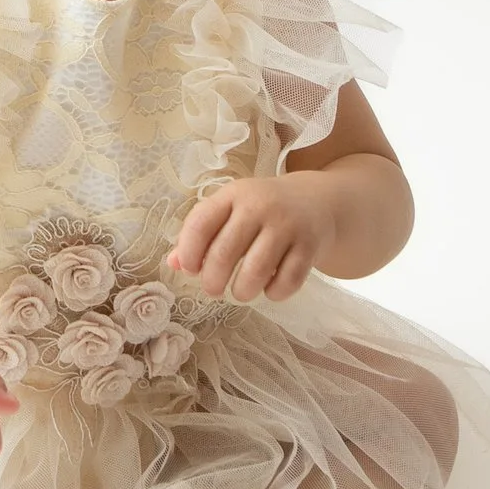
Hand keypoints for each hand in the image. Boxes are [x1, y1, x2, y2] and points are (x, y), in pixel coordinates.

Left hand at [165, 174, 338, 304]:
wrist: (317, 200)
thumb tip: (173, 264)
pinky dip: (274, 293)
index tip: (190, 269)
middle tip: (213, 290)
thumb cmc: (262, 210)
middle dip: (212, 281)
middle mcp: (260, 206)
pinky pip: (287, 281)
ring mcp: (287, 225)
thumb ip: (201, 234)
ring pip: (256, 270)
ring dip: (242, 291)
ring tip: (240, 292)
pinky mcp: (310, 245)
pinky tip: (269, 289)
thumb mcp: (231, 210)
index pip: (201, 224)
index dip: (189, 252)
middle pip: (225, 252)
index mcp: (233, 195)